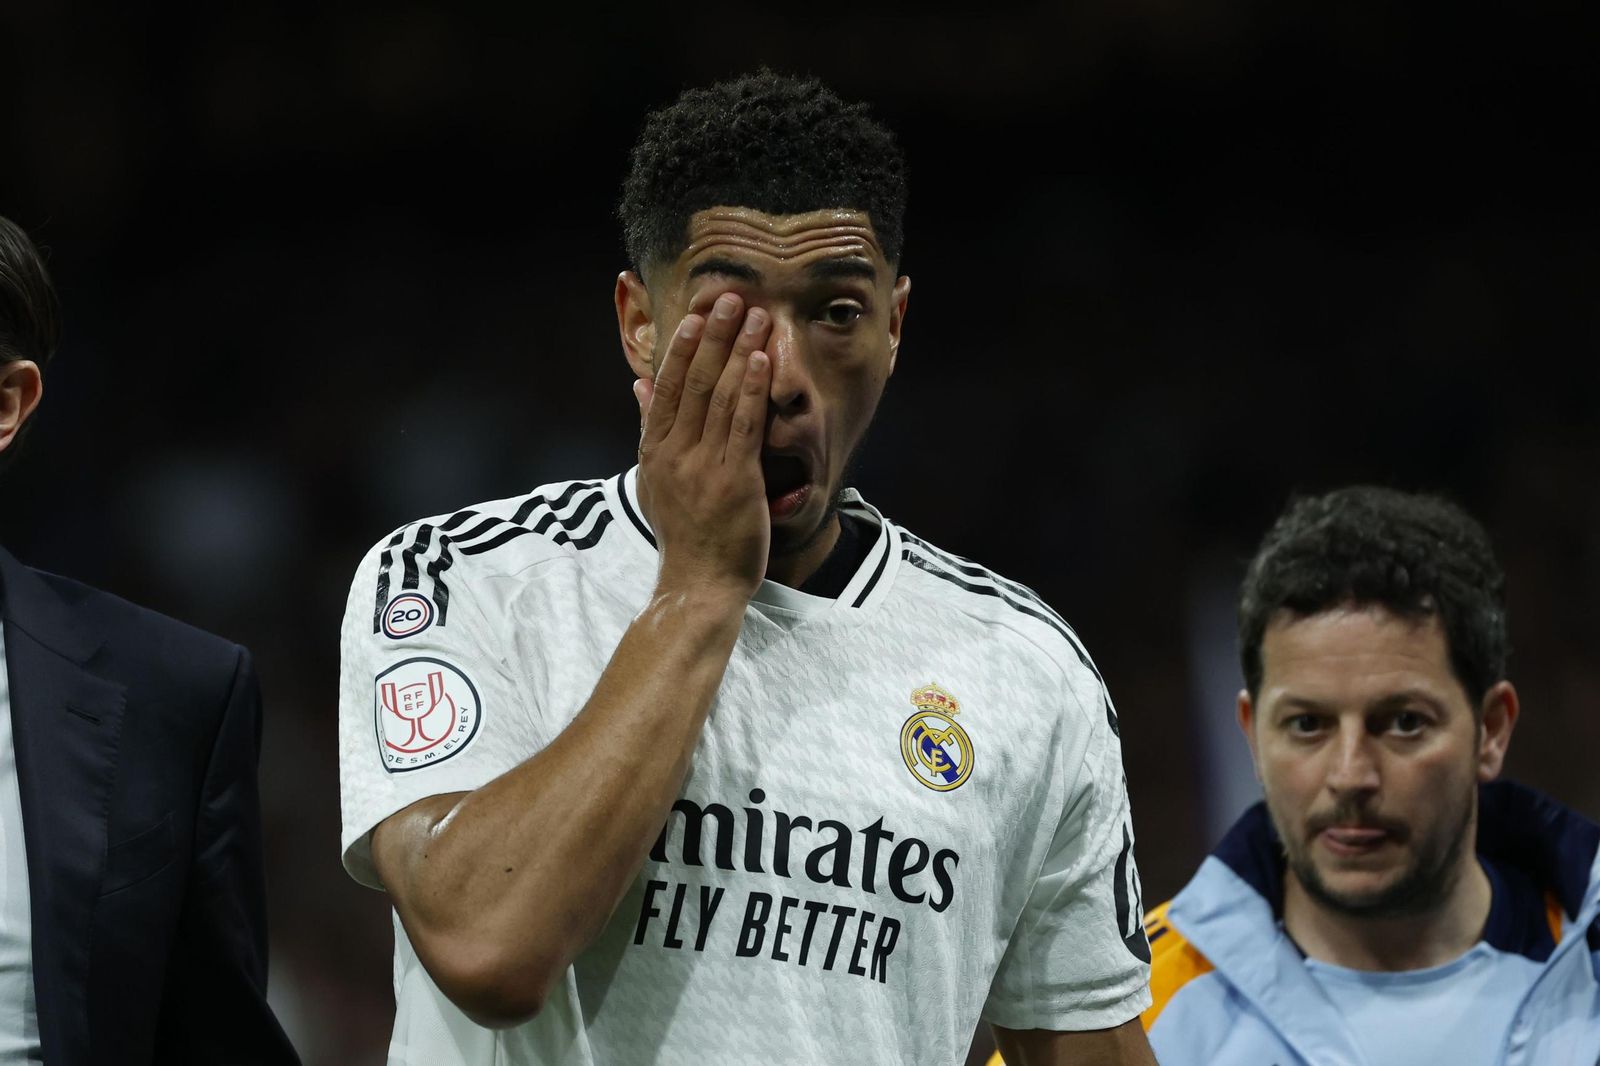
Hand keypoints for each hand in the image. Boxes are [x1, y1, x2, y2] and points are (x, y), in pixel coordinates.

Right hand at [635, 292, 773, 602]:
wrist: (698, 583)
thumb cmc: (684, 534)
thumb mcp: (653, 479)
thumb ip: (649, 429)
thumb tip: (639, 387)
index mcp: (656, 451)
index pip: (667, 388)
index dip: (683, 347)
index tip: (697, 314)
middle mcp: (675, 453)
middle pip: (693, 382)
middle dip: (713, 336)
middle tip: (729, 298)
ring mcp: (704, 465)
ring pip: (720, 396)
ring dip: (739, 351)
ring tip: (755, 316)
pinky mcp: (735, 480)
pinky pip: (742, 425)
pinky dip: (751, 390)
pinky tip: (761, 360)